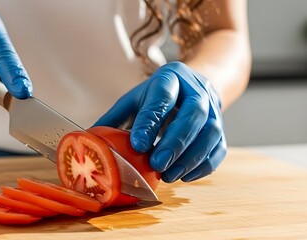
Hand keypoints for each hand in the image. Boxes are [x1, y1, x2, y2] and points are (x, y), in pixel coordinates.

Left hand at [94, 61, 226, 182]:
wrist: (194, 85)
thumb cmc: (158, 96)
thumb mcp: (135, 99)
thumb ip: (114, 118)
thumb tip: (86, 141)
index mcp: (170, 77)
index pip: (162, 97)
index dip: (150, 121)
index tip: (137, 145)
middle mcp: (196, 89)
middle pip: (193, 113)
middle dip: (175, 141)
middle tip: (157, 164)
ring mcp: (214, 107)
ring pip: (211, 132)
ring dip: (190, 157)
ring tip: (169, 175)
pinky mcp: (222, 126)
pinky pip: (219, 147)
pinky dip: (204, 165)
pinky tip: (186, 175)